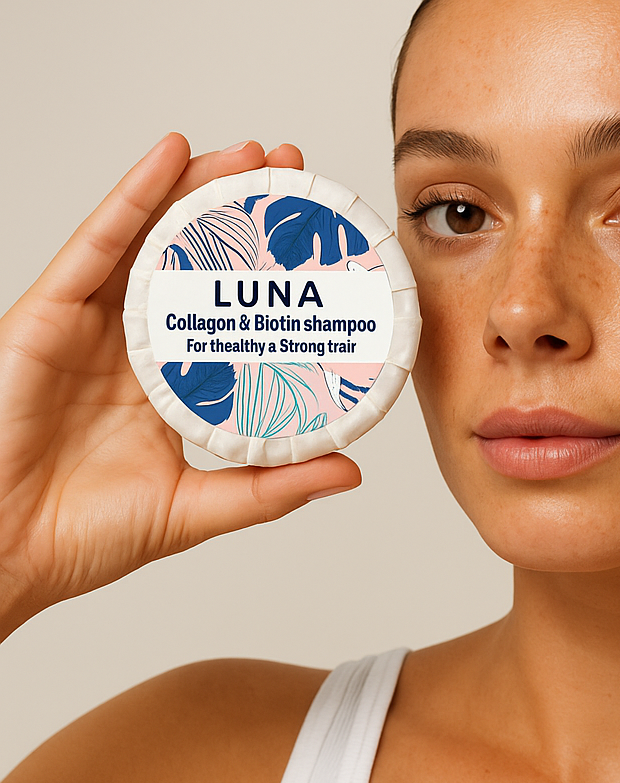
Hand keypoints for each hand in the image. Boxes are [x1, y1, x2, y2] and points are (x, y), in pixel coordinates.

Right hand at [0, 135, 360, 636]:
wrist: (6, 553)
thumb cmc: (84, 537)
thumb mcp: (199, 507)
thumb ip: (272, 488)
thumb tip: (349, 472)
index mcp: (167, 388)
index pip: (225, 316)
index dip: (266, 279)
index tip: (316, 249)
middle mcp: (131, 348)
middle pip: (192, 264)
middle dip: (240, 216)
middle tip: (293, 177)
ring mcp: (89, 327)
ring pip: (150, 240)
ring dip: (199, 190)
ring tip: (253, 156)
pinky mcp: (46, 314)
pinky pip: (95, 244)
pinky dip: (134, 195)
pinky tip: (173, 155)